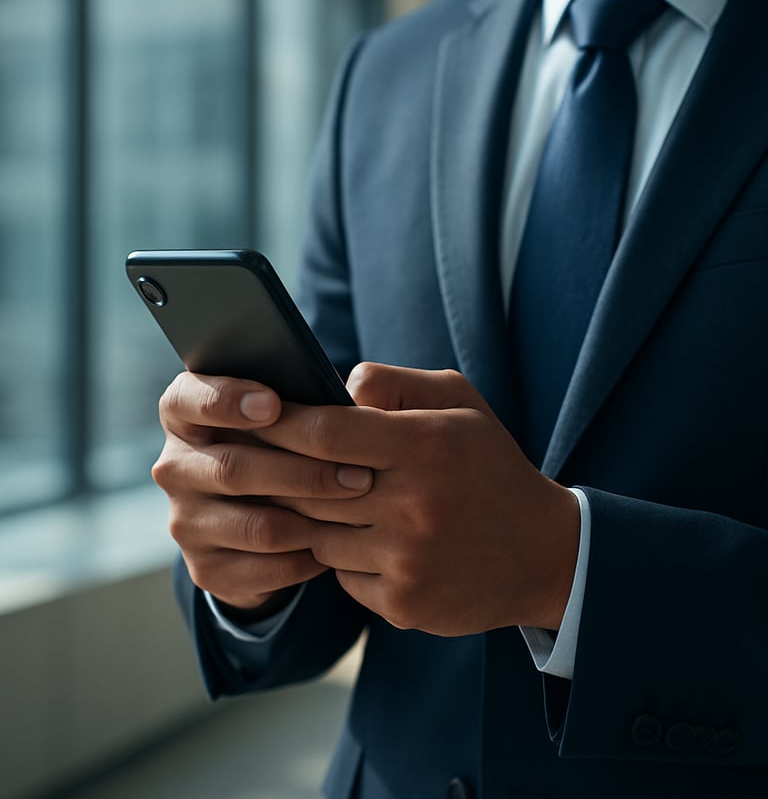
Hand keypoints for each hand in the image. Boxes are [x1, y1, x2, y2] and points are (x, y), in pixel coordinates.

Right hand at [152, 372, 372, 614]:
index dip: (227, 400)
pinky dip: (309, 557)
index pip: (186, 400)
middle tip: (360, 474)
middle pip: (233, 469)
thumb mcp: (281, 415)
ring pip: (257, 526)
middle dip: (304, 472)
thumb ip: (301, 399)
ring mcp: (185, 522)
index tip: (273, 404)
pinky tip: (338, 543)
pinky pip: (266, 568)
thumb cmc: (280, 444)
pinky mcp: (206, 569)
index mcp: (185, 416)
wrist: (259, 520)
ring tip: (359, 508)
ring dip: (314, 518)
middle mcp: (175, 468)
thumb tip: (349, 398)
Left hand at [258, 363, 579, 634]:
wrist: (543, 553)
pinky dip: (342, 557)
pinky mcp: (403, 603)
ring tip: (322, 500)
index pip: (327, 432)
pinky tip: (365, 541)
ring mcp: (407, 561)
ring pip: (318, 535)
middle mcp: (414, 506)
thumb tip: (338, 387)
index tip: (255, 417)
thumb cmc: (491, 467)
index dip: (281, 423)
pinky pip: (341, 575)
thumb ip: (397, 384)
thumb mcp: (461, 405)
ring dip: (313, 517)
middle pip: (309, 488)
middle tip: (259, 460)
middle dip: (279, 473)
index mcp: (426, 446)